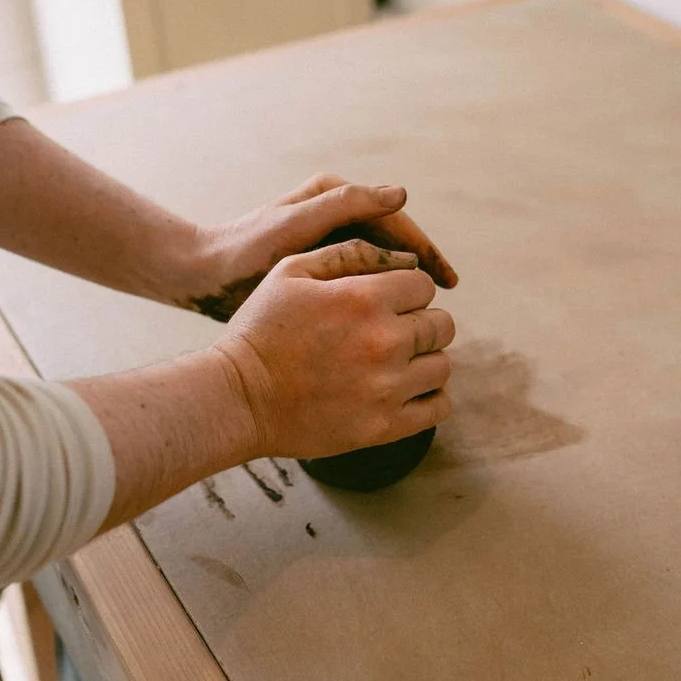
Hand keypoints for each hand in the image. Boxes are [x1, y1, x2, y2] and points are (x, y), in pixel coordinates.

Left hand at [180, 172, 457, 321]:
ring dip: (401, 286)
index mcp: (334, 195)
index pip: (395, 221)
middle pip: (392, 240)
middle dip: (420, 270)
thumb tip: (400, 194)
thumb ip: (346, 205)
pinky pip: (359, 278)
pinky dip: (377, 297)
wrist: (203, 274)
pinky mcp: (316, 264)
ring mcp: (326, 238)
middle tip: (445, 303)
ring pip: (379, 262)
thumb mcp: (296, 227)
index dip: (426, 251)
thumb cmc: (246, 250)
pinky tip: (389, 323)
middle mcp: (334, 212)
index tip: (448, 282)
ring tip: (424, 317)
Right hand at [212, 237, 454, 458]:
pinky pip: (438, 407)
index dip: (406, 291)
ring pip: (442, 365)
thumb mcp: (291, 272)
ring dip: (425, 360)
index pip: (424, 286)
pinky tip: (409, 389)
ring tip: (398, 362)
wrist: (237, 398)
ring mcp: (387, 387)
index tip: (386, 302)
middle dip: (420, 323)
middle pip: (441, 325)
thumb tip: (402, 257)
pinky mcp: (383, 426)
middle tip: (391, 332)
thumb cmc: (261, 330)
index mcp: (364, 298)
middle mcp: (384, 341)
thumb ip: (348, 254)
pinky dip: (431, 396)